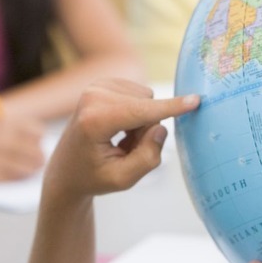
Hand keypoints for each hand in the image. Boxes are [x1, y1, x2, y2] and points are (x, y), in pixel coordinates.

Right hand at [0, 116, 45, 181]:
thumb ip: (20, 132)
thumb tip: (44, 151)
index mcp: (6, 123)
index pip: (39, 133)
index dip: (38, 140)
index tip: (33, 143)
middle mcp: (2, 140)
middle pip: (38, 153)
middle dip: (38, 157)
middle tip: (37, 160)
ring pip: (30, 169)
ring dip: (31, 169)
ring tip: (29, 169)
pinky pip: (15, 178)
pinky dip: (18, 177)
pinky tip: (14, 173)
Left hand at [43, 79, 198, 200]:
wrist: (66, 169)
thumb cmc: (93, 177)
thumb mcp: (122, 179)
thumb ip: (146, 158)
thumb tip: (160, 128)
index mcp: (94, 121)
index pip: (141, 112)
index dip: (171, 108)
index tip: (195, 101)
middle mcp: (92, 96)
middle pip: (147, 104)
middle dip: (146, 128)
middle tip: (124, 149)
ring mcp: (95, 86)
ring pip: (145, 98)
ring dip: (140, 121)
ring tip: (118, 140)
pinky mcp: (102, 83)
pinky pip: (138, 94)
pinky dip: (135, 113)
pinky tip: (116, 128)